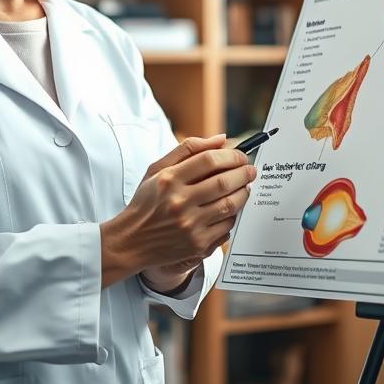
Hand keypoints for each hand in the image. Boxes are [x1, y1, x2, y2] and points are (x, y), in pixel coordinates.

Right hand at [99, 134, 255, 288]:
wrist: (131, 241)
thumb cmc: (146, 202)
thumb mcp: (157, 169)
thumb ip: (188, 149)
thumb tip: (221, 139)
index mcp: (169, 180)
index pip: (209, 160)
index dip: (231, 155)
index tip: (240, 156)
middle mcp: (179, 202)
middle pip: (224, 182)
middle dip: (244, 173)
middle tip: (251, 170)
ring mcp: (190, 226)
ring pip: (230, 205)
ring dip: (243, 193)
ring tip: (245, 187)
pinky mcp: (197, 245)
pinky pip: (227, 227)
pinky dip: (233, 215)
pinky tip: (230, 208)